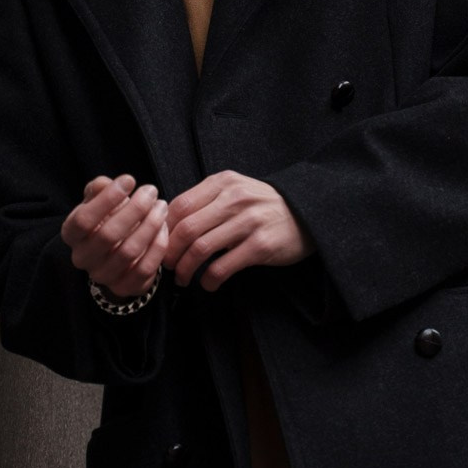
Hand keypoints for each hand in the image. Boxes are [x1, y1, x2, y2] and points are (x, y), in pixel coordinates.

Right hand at [62, 173, 167, 298]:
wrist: (115, 251)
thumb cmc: (107, 219)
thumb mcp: (98, 200)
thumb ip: (98, 189)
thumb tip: (103, 184)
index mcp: (71, 235)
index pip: (83, 220)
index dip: (107, 199)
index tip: (129, 180)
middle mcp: (82, 258)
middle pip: (108, 235)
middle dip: (135, 210)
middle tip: (151, 191)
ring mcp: (103, 276)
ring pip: (129, 252)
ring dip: (150, 225)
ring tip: (161, 206)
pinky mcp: (125, 287)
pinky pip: (145, 268)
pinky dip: (158, 246)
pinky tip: (164, 227)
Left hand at [163, 170, 315, 291]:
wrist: (307, 213)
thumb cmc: (264, 206)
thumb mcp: (236, 191)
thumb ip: (206, 201)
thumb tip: (168, 223)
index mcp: (223, 183)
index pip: (180, 205)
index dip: (164, 229)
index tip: (160, 244)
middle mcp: (235, 199)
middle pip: (186, 228)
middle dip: (170, 253)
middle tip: (168, 266)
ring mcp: (249, 222)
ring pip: (201, 248)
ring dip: (186, 269)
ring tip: (183, 279)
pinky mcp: (260, 246)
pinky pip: (223, 266)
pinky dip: (209, 280)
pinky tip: (208, 284)